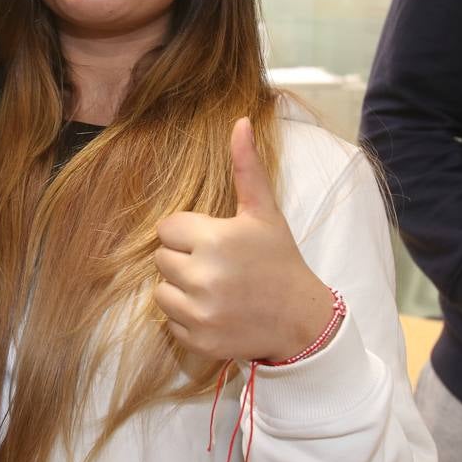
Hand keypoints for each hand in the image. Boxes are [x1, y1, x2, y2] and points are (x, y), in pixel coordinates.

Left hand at [154, 118, 333, 362]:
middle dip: (184, 259)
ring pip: (160, 291)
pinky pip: (170, 322)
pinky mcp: (197, 340)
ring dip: (181, 289)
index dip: (189, 232)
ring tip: (215, 288)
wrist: (301, 319)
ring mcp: (199, 312)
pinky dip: (187, 319)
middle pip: (161, 259)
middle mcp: (203, 276)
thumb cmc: (279, 259)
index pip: (167, 228)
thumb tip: (239, 121)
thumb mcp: (264, 212)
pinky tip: (216, 312)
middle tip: (217, 265)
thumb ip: (246, 167)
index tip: (214, 241)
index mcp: (215, 239)